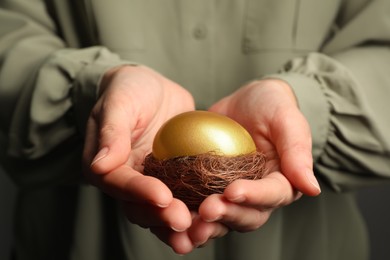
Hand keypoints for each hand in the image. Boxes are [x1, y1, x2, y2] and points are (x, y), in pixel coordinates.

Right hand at [82, 65, 196, 252]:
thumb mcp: (118, 102)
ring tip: (200, 232)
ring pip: (163, 210)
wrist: (150, 87)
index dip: (140, 193)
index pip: (121, 184)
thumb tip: (100, 165)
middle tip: (184, 222)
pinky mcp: (174, 178)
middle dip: (162, 217)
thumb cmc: (129, 89)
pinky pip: (185, 196)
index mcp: (106, 166)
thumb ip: (111, 132)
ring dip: (180, 224)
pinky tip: (216, 213)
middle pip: (141, 207)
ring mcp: (152, 181)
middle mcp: (128, 180)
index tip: (163, 198)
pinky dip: (197, 208)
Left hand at [197, 79, 320, 232]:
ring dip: (206, 225)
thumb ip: (298, 151)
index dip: (253, 197)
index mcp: (281, 182)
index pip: (272, 196)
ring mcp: (231, 193)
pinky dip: (187, 213)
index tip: (233, 191)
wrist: (247, 103)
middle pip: (245, 216)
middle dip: (226, 216)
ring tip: (188, 225)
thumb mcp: (287, 120)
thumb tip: (312, 189)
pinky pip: (198, 205)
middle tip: (206, 211)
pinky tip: (169, 212)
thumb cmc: (272, 106)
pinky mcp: (209, 188)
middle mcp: (257, 195)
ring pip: (222, 219)